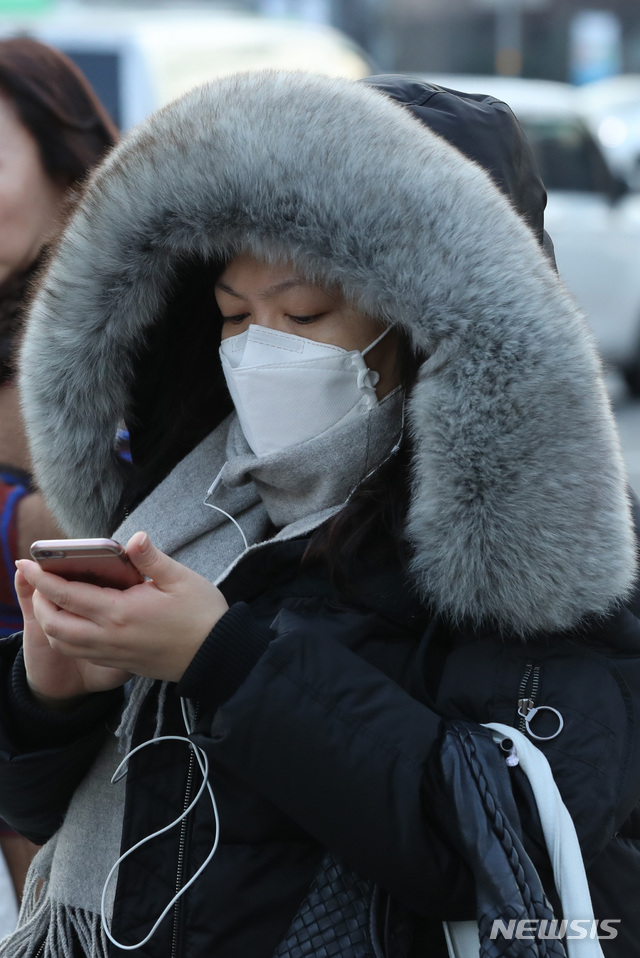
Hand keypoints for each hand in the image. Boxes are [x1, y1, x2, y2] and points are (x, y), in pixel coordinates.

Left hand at [16, 532, 228, 692]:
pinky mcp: (120, 664)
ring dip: (50, 622)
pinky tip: (76, 621)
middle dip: (38, 602)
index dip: (41, 578)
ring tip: (52, 601)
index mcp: (121, 612)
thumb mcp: (181, 578)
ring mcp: (113, 653)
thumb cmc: (202, 615)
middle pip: (54, 624)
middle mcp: (110, 636)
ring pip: (63, 643)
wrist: (216, 656)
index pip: (66, 594)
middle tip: (40, 581)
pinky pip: (81, 653)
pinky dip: (66, 638)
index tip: (27, 561)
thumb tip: (133, 538)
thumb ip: (151, 558)